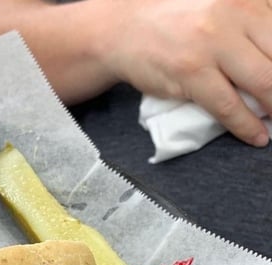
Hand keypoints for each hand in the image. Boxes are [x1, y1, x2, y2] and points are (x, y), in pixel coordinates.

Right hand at [103, 0, 271, 145]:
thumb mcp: (222, 7)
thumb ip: (251, 24)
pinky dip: (247, 125)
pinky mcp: (190, 71)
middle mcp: (234, 13)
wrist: (122, 29)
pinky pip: (228, 105)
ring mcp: (212, 44)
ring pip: (264, 82)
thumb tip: (271, 63)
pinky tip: (257, 136)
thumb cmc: (173, 21)